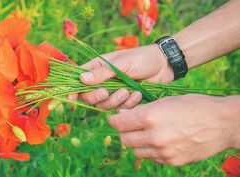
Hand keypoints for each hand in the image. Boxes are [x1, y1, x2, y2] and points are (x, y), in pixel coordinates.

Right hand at [69, 45, 173, 109]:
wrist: (164, 65)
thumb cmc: (142, 58)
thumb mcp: (121, 63)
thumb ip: (102, 72)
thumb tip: (81, 79)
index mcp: (98, 67)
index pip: (79, 79)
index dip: (73, 89)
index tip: (72, 97)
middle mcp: (102, 80)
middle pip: (88, 96)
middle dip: (96, 96)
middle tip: (106, 92)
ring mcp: (113, 91)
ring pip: (104, 105)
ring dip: (115, 101)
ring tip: (128, 91)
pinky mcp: (124, 100)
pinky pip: (119, 109)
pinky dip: (128, 104)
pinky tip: (137, 95)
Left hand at [108, 94, 239, 165]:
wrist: (223, 123)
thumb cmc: (194, 106)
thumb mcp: (165, 101)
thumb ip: (143, 110)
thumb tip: (123, 116)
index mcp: (150, 117)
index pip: (118, 123)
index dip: (115, 120)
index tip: (117, 118)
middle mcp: (154, 136)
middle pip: (124, 139)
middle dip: (125, 131)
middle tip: (132, 125)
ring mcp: (163, 151)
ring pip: (136, 151)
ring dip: (137, 142)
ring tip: (148, 133)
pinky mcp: (172, 161)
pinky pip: (151, 157)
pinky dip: (151, 150)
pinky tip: (161, 140)